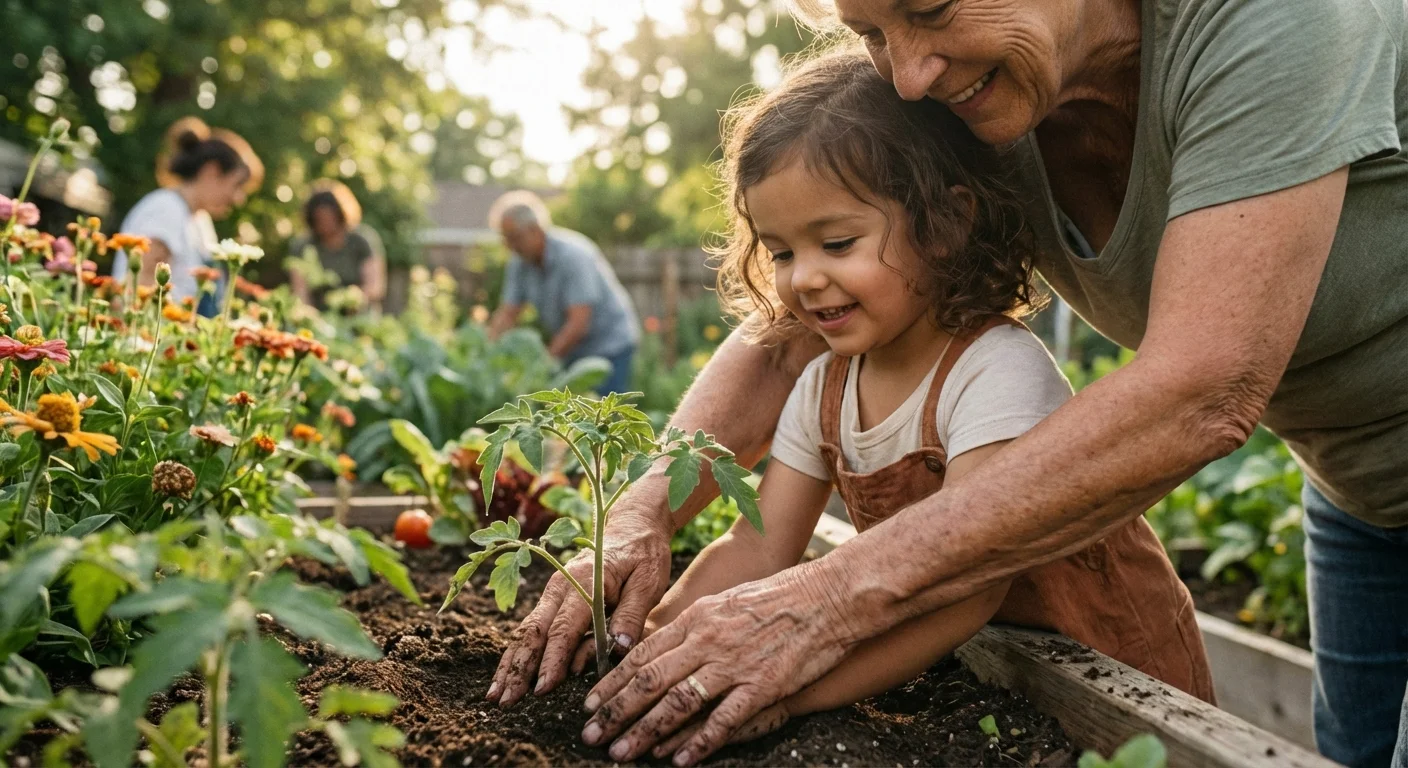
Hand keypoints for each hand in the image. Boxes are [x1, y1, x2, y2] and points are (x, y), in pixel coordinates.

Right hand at [486, 510, 671, 706]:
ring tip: (496, 695)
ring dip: (511, 664)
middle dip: (519, 668)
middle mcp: (559, 587)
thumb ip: (632, 615)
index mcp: (583, 581)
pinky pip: (531, 628)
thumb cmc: (644, 555)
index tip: (543, 689)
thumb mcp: (649, 581)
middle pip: (533, 631)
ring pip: (525, 631)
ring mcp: (552, 593)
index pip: (563, 628)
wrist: (632, 526)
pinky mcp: (553, 599)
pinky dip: (517, 652)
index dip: (552, 660)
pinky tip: (508, 675)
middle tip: (506, 701)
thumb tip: (618, 649)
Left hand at [579, 566, 853, 765]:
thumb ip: (695, 626)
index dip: (613, 682)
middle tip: (590, 736)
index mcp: (696, 618)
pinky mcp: (761, 686)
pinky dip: (699, 742)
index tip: (590, 705)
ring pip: (677, 702)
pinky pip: (723, 719)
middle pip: (650, 680)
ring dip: (646, 731)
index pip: (642, 653)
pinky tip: (680, 760)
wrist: (829, 597)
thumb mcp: (726, 602)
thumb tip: (664, 644)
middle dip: (615, 711)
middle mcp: (707, 640)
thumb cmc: (779, 597)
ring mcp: (733, 664)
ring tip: (622, 752)